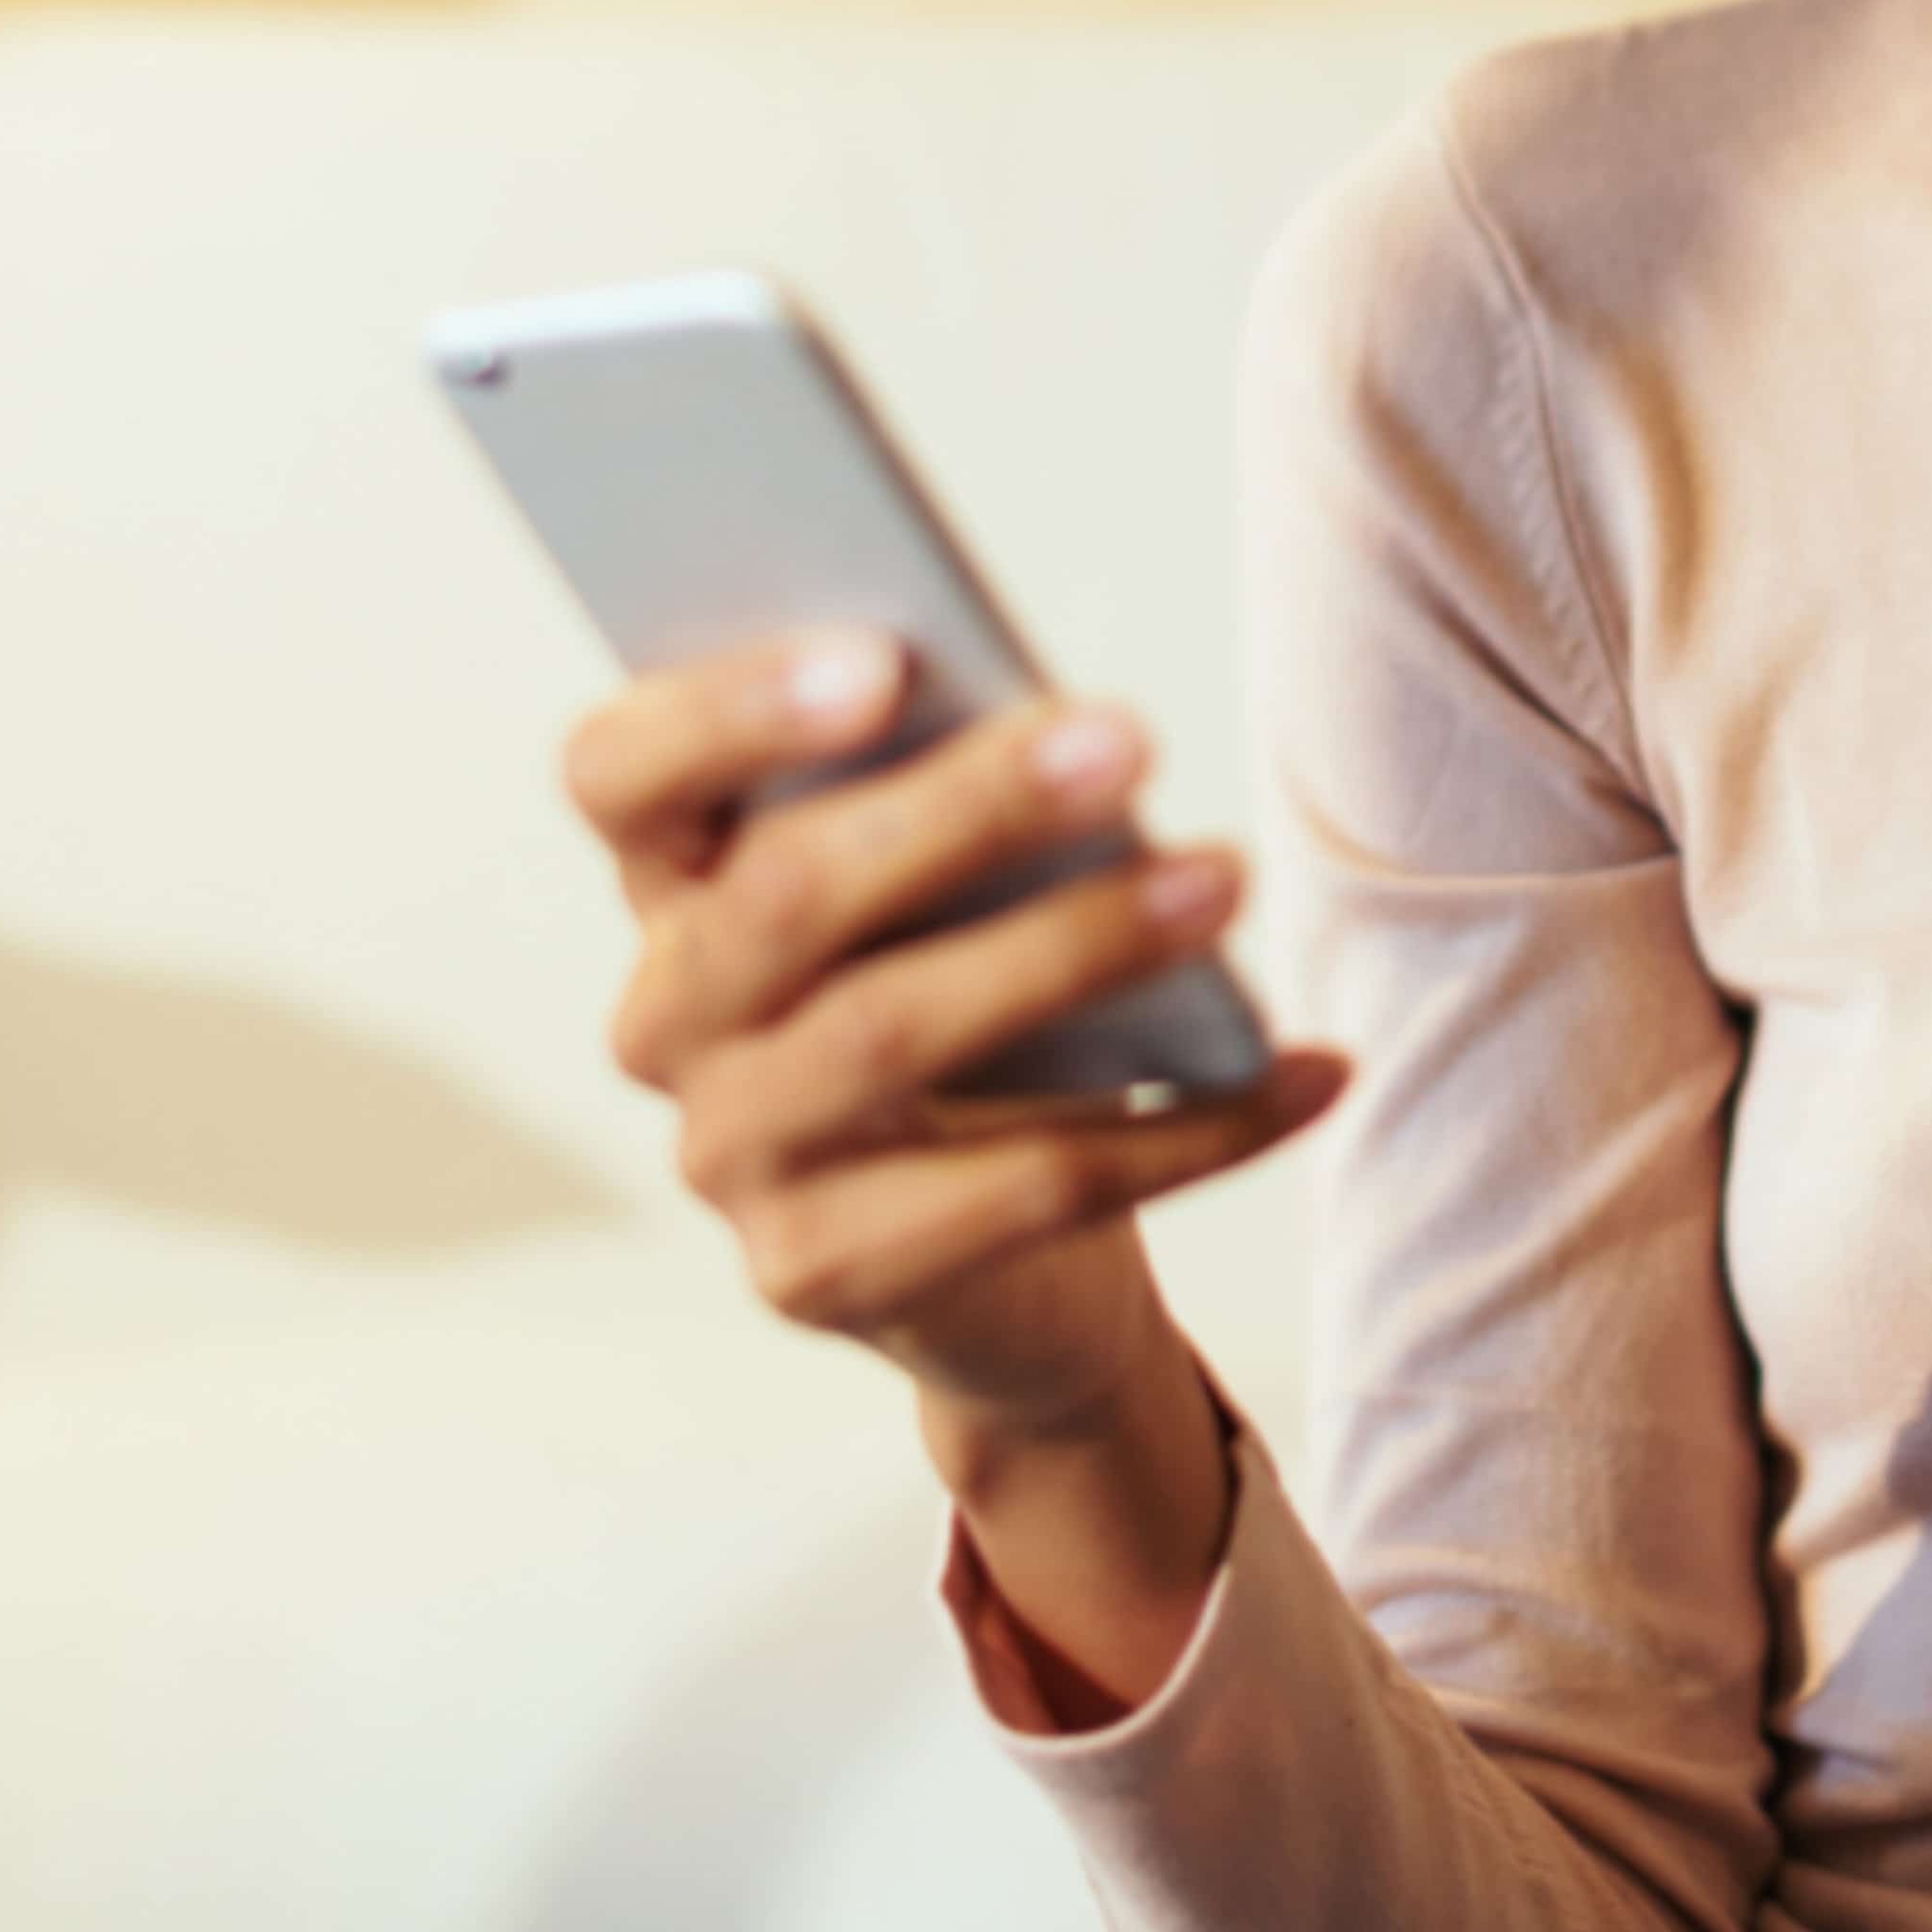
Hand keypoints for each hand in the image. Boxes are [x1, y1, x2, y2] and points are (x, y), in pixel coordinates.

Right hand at [563, 631, 1350, 1439]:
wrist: (995, 1273)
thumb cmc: (975, 1014)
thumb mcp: (945, 895)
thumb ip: (945, 799)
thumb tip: (1067, 727)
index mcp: (671, 882)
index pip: (618, 773)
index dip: (727, 710)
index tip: (883, 656)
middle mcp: (665, 1021)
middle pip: (785, 895)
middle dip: (968, 807)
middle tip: (1131, 736)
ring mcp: (732, 1159)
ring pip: (893, 1031)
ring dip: (1076, 944)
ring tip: (1227, 879)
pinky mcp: (820, 1276)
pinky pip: (1026, 1187)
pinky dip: (1194, 1126)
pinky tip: (1312, 1069)